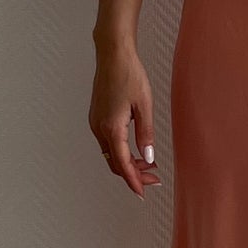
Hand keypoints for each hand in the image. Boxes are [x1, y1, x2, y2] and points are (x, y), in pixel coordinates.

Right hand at [90, 43, 162, 197]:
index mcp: (112, 128)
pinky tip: (134, 150)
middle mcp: (99, 128)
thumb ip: (146, 134)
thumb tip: (148, 158)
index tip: (142, 192)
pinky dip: (120, 151)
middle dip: (133, 174)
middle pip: (115, 162)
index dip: (133, 180)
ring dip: (127, 163)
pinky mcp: (96, 117)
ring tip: (148, 167)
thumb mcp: (144, 105)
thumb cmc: (129, 75)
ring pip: (110, 153)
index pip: (122, 163)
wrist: (112, 55)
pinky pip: (107, 142)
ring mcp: (95, 123)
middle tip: (153, 180)